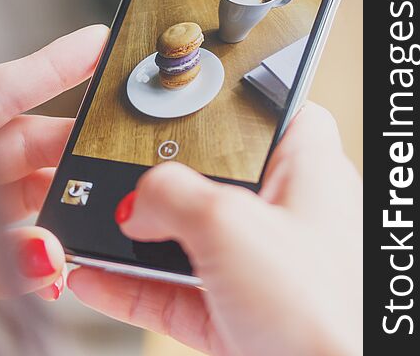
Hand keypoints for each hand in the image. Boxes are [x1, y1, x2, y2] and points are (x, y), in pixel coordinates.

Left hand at [0, 25, 107, 306]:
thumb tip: (49, 255)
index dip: (51, 65)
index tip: (95, 43)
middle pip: (26, 137)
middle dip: (77, 144)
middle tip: (119, 149)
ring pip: (31, 181)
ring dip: (66, 199)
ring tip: (96, 214)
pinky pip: (21, 221)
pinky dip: (46, 236)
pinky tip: (60, 253)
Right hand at [68, 103, 361, 355]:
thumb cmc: (325, 313)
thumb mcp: (230, 225)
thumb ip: (171, 195)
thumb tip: (133, 200)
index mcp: (304, 164)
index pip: (261, 108)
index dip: (216, 106)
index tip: (172, 110)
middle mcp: (283, 206)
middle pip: (212, 173)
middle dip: (159, 179)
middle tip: (119, 172)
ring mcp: (259, 258)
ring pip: (189, 233)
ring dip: (138, 236)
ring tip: (95, 225)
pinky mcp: (237, 304)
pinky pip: (177, 285)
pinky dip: (136, 283)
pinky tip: (98, 276)